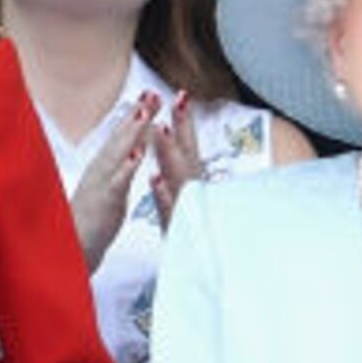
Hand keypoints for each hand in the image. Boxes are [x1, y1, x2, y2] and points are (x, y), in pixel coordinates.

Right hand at [61, 94, 157, 267]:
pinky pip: (116, 183)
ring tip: (145, 113)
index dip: (136, 116)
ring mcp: (101, 184)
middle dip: (136, 115)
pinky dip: (126, 168)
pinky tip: (136, 155)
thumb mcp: (109, 188)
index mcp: (106, 167)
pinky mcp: (104, 202)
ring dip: (132, 132)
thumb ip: (119, 167)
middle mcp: (102, 170)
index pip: (123, 137)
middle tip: (152, 93)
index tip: (150, 95)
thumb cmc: (91, 220)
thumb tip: (131, 149)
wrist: (71, 247)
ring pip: (118, 153)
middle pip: (121, 138)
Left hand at [143, 100, 203, 226]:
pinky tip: (156, 179)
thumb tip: (168, 163)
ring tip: (161, 130)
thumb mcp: (189, 205)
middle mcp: (194, 191)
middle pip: (187, 154)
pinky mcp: (182, 226)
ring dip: (170, 152)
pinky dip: (165, 193)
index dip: (185, 121)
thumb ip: (181, 181)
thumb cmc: (195, 234)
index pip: (189, 146)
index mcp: (194, 183)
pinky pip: (172, 208)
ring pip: (179, 176)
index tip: (180, 95)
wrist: (205, 268)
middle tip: (176, 100)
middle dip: (181, 126)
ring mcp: (189, 207)